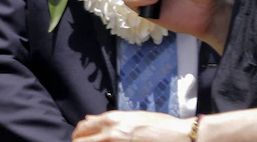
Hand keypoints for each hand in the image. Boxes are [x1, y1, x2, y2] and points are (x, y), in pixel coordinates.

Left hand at [72, 111, 192, 140]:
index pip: (83, 127)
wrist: (178, 136)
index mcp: (112, 119)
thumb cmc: (158, 125)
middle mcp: (111, 132)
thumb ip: (109, 119)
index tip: (79, 138)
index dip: (79, 134)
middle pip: (81, 141)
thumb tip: (90, 119)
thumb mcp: (131, 117)